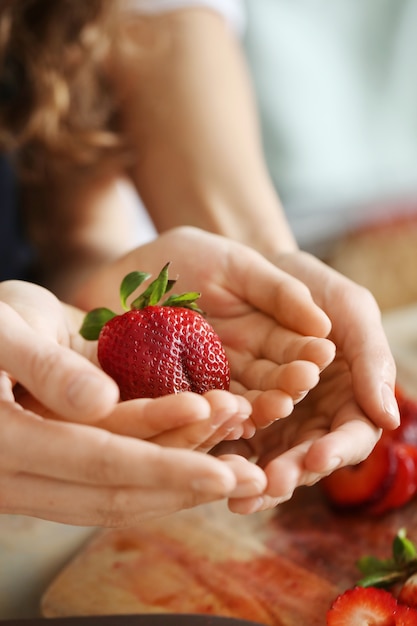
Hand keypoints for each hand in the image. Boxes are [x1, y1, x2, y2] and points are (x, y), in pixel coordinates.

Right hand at [0, 280, 265, 524]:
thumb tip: (99, 404)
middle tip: (251, 476)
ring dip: (181, 477)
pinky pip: (114, 473)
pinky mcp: (62, 462)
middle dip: (186, 483)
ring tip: (241, 463)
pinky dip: (161, 464)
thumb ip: (43, 368)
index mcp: (7, 448)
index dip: (163, 468)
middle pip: (117, 490)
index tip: (224, 472)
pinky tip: (203, 453)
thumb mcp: (1, 331)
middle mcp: (24, 477)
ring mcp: (43, 475)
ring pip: (120, 490)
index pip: (99, 464)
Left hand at [74, 227, 335, 427]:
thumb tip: (324, 325)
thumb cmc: (190, 256)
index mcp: (261, 338)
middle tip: (297, 388)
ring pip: (230, 405)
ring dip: (250, 408)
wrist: (131, 267)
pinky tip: (218, 416)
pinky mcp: (164, 400)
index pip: (291, 352)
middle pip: (266, 385)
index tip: (321, 355)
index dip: (306, 354)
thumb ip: (279, 292)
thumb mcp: (237, 265)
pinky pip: (185, 412)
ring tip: (266, 407)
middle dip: (283, 388)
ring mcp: (201, 387)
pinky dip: (201, 415)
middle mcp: (237, 369)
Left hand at [211, 251, 399, 513]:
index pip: (351, 435)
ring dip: (255, 479)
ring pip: (269, 458)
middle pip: (307, 457)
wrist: (264, 269)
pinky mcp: (240, 412)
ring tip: (237, 494)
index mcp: (349, 396)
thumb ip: (372, 359)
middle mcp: (315, 415)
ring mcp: (277, 418)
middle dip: (290, 472)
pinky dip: (225, 455)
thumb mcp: (351, 310)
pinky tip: (209, 465)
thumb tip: (389, 418)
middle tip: (270, 483)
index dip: (336, 450)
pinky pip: (234, 439)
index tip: (316, 456)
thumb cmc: (315, 286)